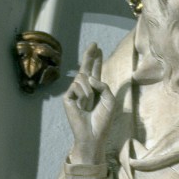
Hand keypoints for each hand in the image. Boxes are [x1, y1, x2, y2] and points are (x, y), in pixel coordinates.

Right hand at [63, 43, 114, 164]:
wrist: (93, 135)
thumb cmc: (103, 120)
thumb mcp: (110, 100)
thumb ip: (103, 85)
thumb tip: (89, 77)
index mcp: (96, 90)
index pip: (95, 72)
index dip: (96, 60)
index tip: (97, 48)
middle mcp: (85, 90)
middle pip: (86, 68)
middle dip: (90, 56)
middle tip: (94, 44)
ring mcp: (75, 93)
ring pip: (82, 78)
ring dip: (90, 91)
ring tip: (90, 105)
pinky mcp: (68, 98)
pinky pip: (77, 86)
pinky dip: (84, 95)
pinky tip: (83, 106)